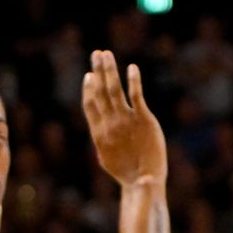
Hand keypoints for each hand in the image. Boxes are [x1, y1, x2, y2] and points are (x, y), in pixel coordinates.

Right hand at [82, 50, 166, 185]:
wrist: (142, 180)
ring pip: (113, 89)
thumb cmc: (125, 172)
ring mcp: (125, 120)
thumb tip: (99, 132)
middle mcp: (109, 123)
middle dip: (97, 71)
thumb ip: (102, 140)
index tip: (88, 75)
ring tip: (106, 54)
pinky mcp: (143, 119)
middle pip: (100, 92)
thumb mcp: (106, 157)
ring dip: (109, 70)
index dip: (88, 88)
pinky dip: (133, 80)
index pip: (90, 105)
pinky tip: (132, 67)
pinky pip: (136, 95)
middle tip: (96, 53)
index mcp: (98, 133)